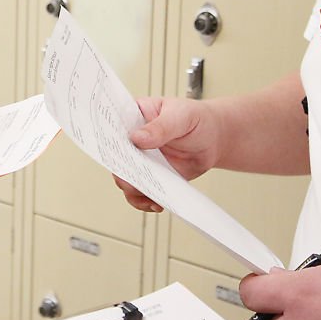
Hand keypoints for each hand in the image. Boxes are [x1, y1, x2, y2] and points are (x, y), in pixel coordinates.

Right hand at [116, 96, 224, 211]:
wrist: (213, 139)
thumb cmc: (196, 119)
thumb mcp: (180, 116)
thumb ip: (161, 126)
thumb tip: (137, 138)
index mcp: (134, 117)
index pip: (112, 126)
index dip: (106, 137)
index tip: (111, 150)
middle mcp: (132, 141)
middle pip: (114, 157)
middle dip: (120, 169)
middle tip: (131, 177)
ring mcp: (141, 161)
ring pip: (125, 178)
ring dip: (133, 189)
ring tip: (148, 194)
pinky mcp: (151, 178)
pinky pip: (140, 193)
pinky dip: (145, 201)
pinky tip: (156, 203)